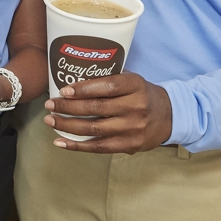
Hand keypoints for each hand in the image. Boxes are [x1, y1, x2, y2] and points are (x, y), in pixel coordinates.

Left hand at [43, 72, 172, 152]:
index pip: (108, 86)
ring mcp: (133, 128)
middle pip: (96, 108)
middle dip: (68, 107)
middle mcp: (135, 107)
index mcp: (135, 86)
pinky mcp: (130, 145)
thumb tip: (72, 74)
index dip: (84, 88)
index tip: (64, 90)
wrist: (169, 116)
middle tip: (50, 105)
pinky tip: (60, 142)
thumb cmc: (142, 94)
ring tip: (50, 120)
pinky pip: (99, 147)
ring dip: (68, 126)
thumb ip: (109, 77)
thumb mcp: (132, 79)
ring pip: (94, 128)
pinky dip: (77, 145)